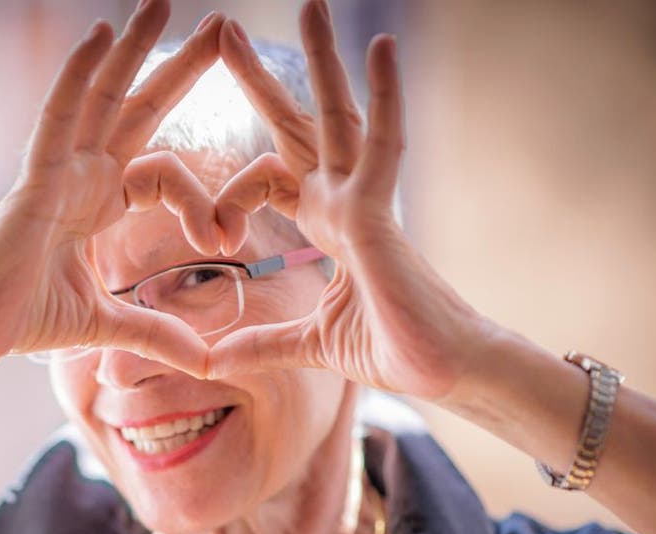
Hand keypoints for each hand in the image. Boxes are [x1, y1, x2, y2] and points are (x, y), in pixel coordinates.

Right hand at [0, 1, 224, 379]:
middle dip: (178, 66)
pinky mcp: (33, 180)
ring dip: (132, 47)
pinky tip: (99, 35)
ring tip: (162, 1)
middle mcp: (81, 175)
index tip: (227, 237)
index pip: (164, 171)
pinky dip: (78, 75)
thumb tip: (205, 360)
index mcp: (99, 202)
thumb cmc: (25, 321)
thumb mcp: (108, 323)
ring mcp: (56, 171)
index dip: (202, 198)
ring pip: (100, 96)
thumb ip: (157, 332)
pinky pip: (58, 117)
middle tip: (220, 24)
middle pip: (138, 107)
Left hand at [206, 0, 489, 400]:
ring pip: (339, 116)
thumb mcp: (306, 343)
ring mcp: (364, 202)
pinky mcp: (383, 214)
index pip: (267, 179)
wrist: (446, 375)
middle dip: (262, 81)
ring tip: (311, 4)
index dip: (228, 196)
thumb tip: (210, 360)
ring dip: (322, 61)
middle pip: (297, 126)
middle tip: (229, 31)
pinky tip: (379, 45)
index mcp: (326, 224)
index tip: (208, 236)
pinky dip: (385, 95)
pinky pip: (383, 144)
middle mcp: (343, 202)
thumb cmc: (393, 350)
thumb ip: (260, 343)